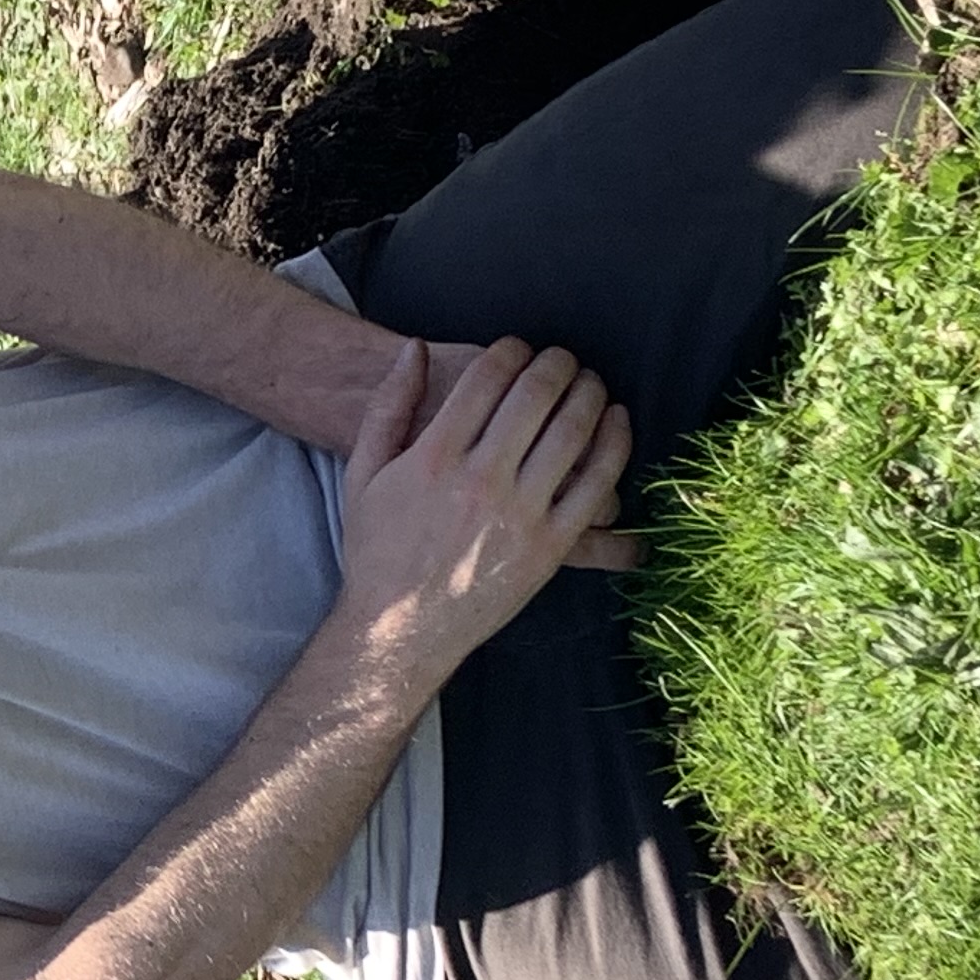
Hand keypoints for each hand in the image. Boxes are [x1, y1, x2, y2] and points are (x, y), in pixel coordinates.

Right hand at [302, 333, 638, 568]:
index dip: (511, 350)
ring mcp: (519, 515)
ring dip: (589, 392)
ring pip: (573, 430)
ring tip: (589, 381)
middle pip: (535, 395)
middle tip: (561, 358)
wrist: (396, 630)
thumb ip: (388, 407)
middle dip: (555, 363)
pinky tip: (617, 421)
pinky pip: (597, 484)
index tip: (519, 349)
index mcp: (434, 457)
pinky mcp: (550, 547)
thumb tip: (413, 350)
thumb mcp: (363, 474)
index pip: (488, 377)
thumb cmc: (376, 551)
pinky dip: (615, 444)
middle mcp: (480, 481)